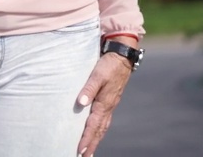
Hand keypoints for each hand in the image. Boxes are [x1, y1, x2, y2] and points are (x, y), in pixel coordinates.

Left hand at [75, 38, 136, 155]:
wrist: (122, 56)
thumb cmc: (109, 65)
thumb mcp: (97, 75)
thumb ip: (88, 89)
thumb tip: (80, 103)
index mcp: (104, 103)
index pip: (93, 125)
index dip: (86, 139)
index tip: (80, 151)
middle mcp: (108, 107)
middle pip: (99, 131)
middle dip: (92, 144)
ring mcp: (111, 104)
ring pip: (103, 127)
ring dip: (96, 139)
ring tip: (90, 150)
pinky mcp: (111, 100)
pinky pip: (105, 120)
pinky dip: (100, 129)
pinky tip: (97, 131)